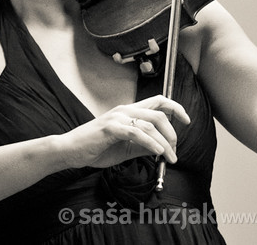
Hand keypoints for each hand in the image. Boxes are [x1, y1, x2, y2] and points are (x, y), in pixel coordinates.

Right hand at [57, 95, 189, 168]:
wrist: (70, 151)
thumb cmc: (96, 148)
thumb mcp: (125, 148)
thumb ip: (142, 146)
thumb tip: (162, 149)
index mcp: (129, 111)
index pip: (158, 101)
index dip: (176, 108)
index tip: (187, 120)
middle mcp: (125, 110)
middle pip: (159, 113)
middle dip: (172, 132)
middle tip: (175, 150)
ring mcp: (117, 117)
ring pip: (150, 124)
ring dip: (164, 142)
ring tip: (170, 156)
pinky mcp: (110, 128)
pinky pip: (136, 133)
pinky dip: (151, 142)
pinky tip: (157, 152)